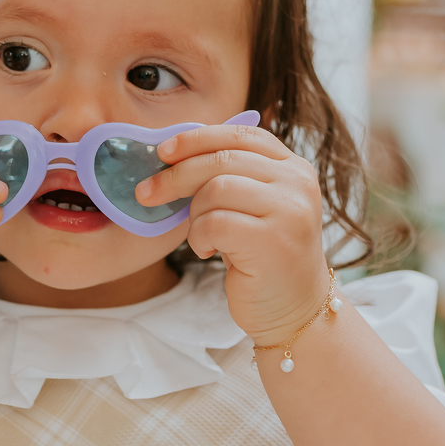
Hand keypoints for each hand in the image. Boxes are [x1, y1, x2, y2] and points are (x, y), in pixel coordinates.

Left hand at [138, 123, 328, 340]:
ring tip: (202, 236)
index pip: (241, 134)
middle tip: (147, 192)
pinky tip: (208, 251)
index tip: (163, 152)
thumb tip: (173, 153)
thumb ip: (232, 176)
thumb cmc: (264, 259)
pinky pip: (214, 223)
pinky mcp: (273, 241)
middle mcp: (298, 183)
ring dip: (194, 215)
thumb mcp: (255, 207)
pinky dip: (199, 237)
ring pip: (215, 189)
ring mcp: (289, 211)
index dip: (197, 138)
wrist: (295, 311)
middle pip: (222, 159)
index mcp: (294, 168)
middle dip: (176, 175)